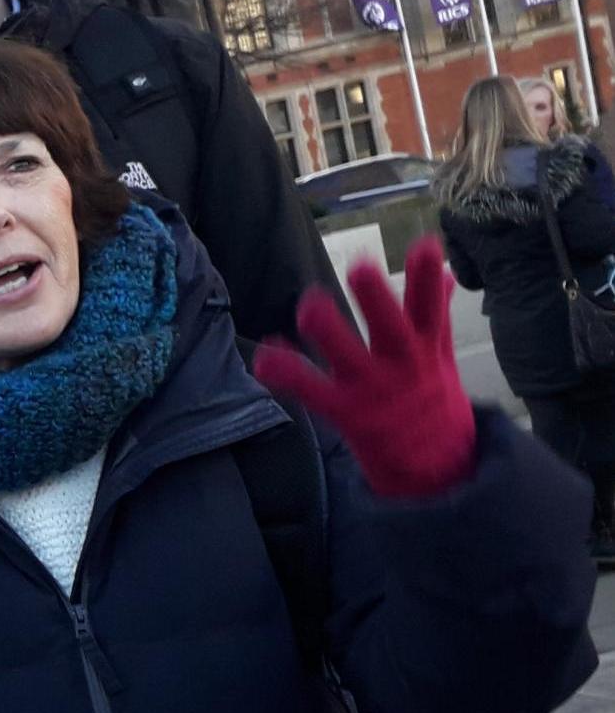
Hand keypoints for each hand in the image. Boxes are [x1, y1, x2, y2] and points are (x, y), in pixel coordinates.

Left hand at [253, 237, 474, 498]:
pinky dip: (290, 375)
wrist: (438, 468)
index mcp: (426, 348)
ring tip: (310, 306)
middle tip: (360, 267)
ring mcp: (374, 391)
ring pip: (351, 358)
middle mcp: (402, 366)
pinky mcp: (349, 415)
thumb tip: (446, 274)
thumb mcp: (441, 355)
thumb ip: (435, 313)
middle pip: (392, 329)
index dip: (428, 279)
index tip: (427, 245)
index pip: (430, 309)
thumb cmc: (429, 397)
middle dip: (378, 300)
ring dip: (331, 333)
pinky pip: (314, 393)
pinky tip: (266, 356)